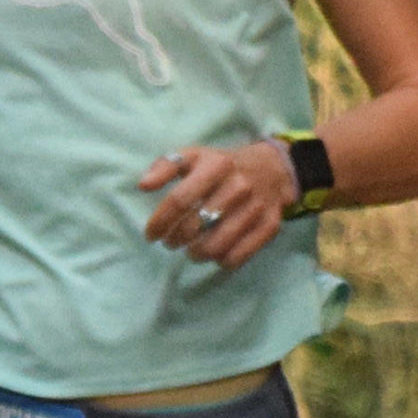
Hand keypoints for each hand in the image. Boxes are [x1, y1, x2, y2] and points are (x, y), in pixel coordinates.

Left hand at [139, 139, 296, 269]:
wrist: (273, 168)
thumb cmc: (223, 166)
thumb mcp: (195, 156)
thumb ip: (166, 166)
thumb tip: (143, 185)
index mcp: (216, 165)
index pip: (180, 200)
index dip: (160, 221)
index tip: (151, 234)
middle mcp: (238, 186)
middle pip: (195, 226)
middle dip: (175, 240)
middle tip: (170, 242)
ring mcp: (256, 208)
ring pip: (215, 246)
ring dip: (196, 254)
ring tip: (191, 250)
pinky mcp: (269, 226)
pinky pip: (238, 256)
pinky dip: (221, 260)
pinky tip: (215, 253)